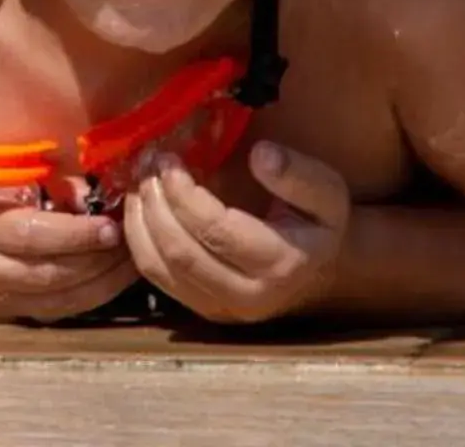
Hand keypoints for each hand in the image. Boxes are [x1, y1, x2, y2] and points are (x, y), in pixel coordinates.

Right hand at [0, 192, 139, 322]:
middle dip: (98, 259)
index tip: (109, 224)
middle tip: (133, 238)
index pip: (31, 237)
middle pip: (53, 273)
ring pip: (64, 299)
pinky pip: (65, 311)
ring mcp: (5, 301)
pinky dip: (97, 296)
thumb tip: (86, 189)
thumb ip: (31, 188)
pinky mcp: (19, 317)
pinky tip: (119, 278)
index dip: (73, 234)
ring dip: (105, 280)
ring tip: (134, 257)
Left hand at [121, 141, 348, 324]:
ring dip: (139, 222)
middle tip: (147, 166)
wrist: (319, 270)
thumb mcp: (327, 192)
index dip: (184, 194)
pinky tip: (140, 210)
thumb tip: (260, 155)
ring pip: (160, 269)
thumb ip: (297, 174)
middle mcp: (248, 296)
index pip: (216, 230)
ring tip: (138, 184)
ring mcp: (221, 309)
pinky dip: (138, 242)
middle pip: (181, 252)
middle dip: (156, 204)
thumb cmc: (318, 224)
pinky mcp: (201, 309)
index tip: (169, 159)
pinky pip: (156, 279)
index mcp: (282, 264)